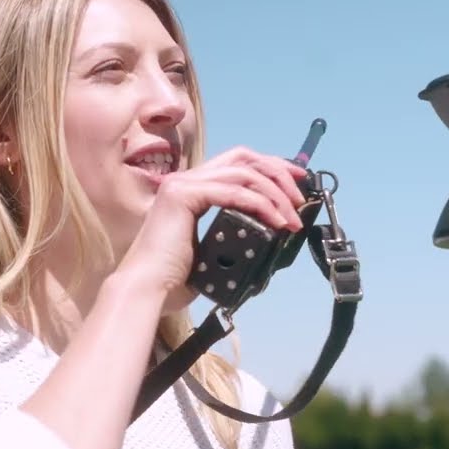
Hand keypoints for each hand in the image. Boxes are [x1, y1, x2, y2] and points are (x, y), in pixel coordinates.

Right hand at [117, 146, 308, 310]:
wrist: (148, 290)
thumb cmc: (175, 279)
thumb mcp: (216, 249)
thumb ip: (237, 232)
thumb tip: (273, 232)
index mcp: (192, 189)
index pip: (237, 163)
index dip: (270, 167)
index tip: (296, 182)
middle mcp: (186, 180)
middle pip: (244, 158)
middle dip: (278, 171)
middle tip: (300, 196)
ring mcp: (183, 184)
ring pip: (244, 173)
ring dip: (276, 193)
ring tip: (293, 218)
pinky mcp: (183, 195)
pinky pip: (234, 192)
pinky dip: (261, 204)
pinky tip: (277, 222)